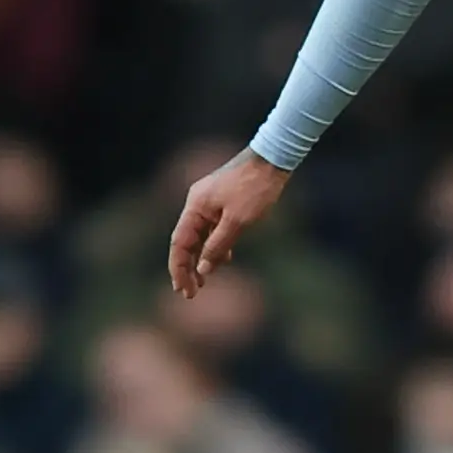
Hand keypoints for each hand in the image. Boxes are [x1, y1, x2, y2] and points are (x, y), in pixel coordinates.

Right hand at [168, 149, 291, 298]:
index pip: (179, 243)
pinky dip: (215, 246)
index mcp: (196, 207)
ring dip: (201, 259)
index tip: (183, 289)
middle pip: (186, 242)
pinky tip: (223, 260)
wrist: (273, 159)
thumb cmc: (256, 188)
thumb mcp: (239, 222)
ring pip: (200, 236)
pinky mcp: (223, 202)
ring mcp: (210, 202)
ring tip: (203, 282)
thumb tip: (203, 268)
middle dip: (187, 268)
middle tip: (191, 293)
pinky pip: (213, 229)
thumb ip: (218, 246)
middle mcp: (198, 204)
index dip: (179, 268)